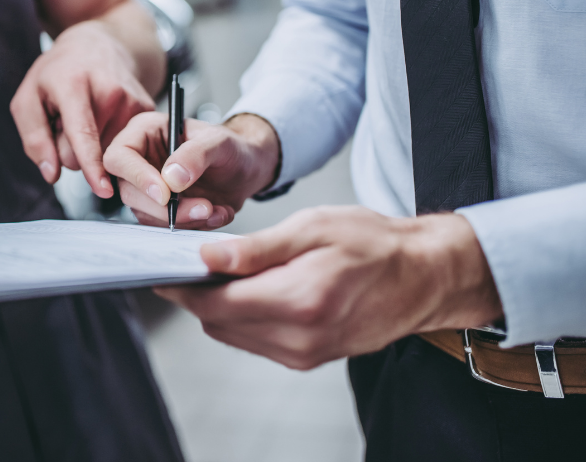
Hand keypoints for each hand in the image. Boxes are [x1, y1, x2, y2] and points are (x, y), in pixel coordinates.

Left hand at [11, 20, 154, 197]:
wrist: (99, 46)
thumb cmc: (58, 74)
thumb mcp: (29, 97)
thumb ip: (34, 138)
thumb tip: (52, 174)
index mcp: (74, 85)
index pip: (83, 134)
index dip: (91, 165)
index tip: (103, 189)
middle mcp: (109, 92)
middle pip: (87, 154)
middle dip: (70, 148)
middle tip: (68, 119)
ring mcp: (133, 101)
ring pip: (105, 155)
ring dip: (91, 144)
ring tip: (88, 115)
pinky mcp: (147, 110)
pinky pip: (122, 148)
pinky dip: (108, 140)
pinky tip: (104, 117)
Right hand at [103, 112, 279, 229]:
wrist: (248, 169)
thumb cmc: (231, 147)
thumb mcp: (219, 142)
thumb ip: (196, 155)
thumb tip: (171, 179)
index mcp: (145, 132)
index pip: (120, 156)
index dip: (137, 177)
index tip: (165, 194)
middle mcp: (140, 160)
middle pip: (129, 191)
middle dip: (166, 207)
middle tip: (203, 206)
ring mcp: (148, 187)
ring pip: (147, 213)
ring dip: (183, 219)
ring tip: (215, 209)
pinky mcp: (160, 209)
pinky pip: (165, 226)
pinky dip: (192, 225)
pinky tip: (215, 213)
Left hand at [156, 206, 503, 368]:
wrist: (424, 276)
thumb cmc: (374, 244)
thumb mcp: (312, 228)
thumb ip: (256, 248)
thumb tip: (208, 257)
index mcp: (299, 301)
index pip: (216, 304)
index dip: (182, 288)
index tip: (161, 270)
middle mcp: (300, 337)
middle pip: (218, 322)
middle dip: (197, 295)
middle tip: (190, 263)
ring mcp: (305, 353)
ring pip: (233, 335)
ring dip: (219, 307)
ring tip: (221, 271)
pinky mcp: (310, 357)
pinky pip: (256, 341)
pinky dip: (242, 317)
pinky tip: (250, 289)